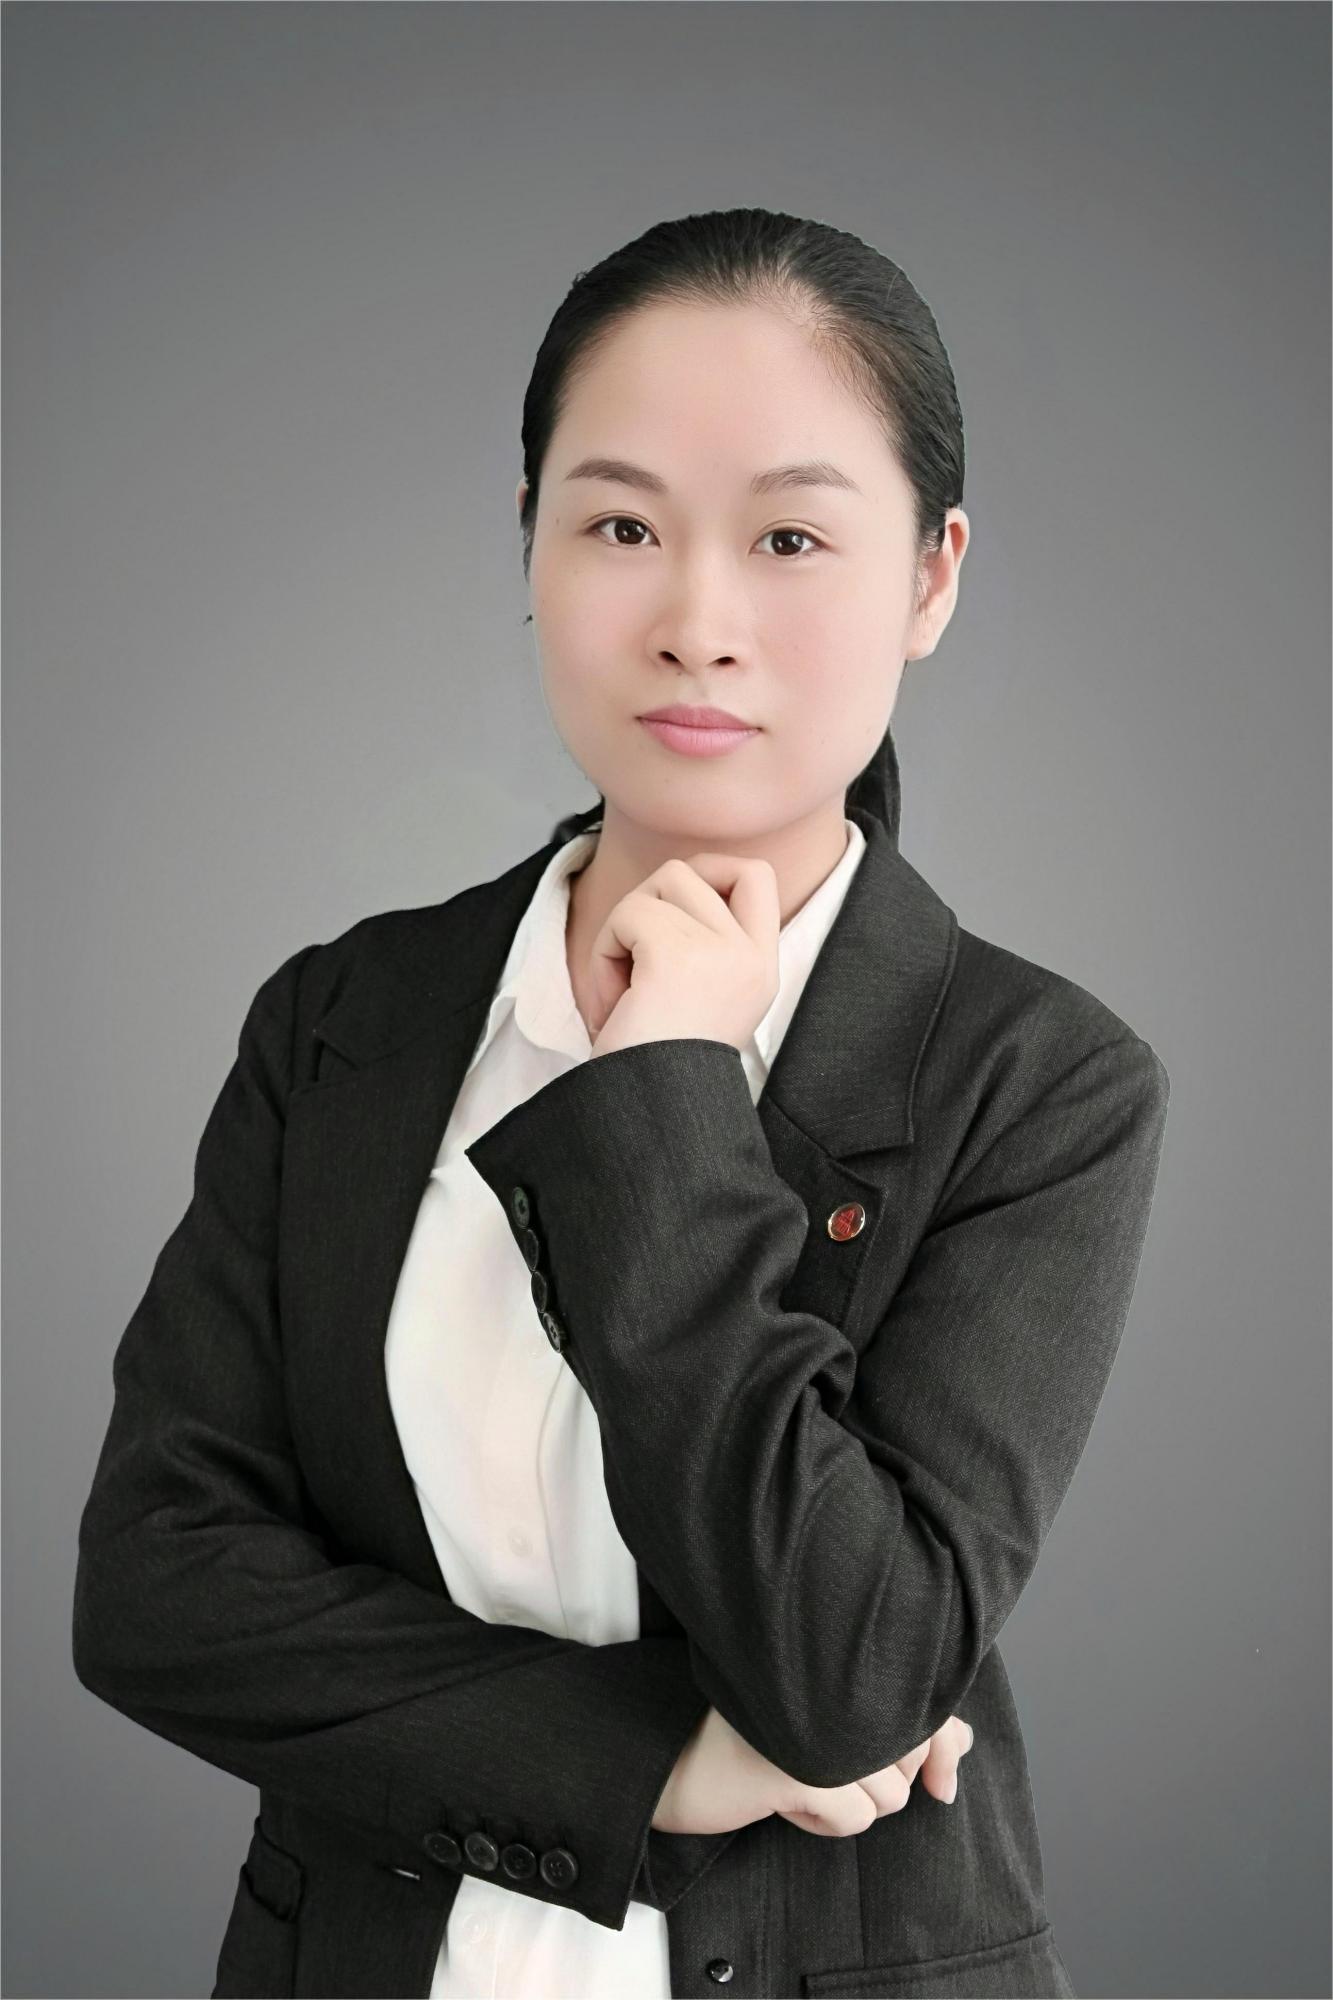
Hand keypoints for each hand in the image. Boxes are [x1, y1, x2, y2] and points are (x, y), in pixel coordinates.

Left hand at [585, 853, 779, 1058]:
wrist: (650, 1118)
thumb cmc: (655, 1067)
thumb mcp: (699, 996)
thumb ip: (700, 942)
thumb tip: (667, 884)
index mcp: (762, 969)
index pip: (757, 874)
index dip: (709, 871)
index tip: (672, 911)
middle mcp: (751, 958)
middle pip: (687, 870)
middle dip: (645, 905)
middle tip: (634, 962)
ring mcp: (720, 954)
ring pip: (654, 887)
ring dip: (621, 932)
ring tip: (621, 992)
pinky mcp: (677, 958)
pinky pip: (626, 917)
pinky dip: (604, 955)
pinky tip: (612, 1005)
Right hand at [652, 1706, 974, 1837]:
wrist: (675, 1755)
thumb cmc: (757, 1737)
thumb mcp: (835, 1728)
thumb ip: (904, 1727)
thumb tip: (964, 1745)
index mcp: (846, 1659)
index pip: (928, 1708)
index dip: (940, 1748)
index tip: (937, 1781)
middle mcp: (837, 1683)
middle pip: (914, 1758)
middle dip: (878, 1779)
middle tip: (817, 1760)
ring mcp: (819, 1724)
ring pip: (890, 1797)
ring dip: (847, 1803)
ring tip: (794, 1774)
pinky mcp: (799, 1767)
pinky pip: (855, 1818)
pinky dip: (822, 1823)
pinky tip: (781, 1798)